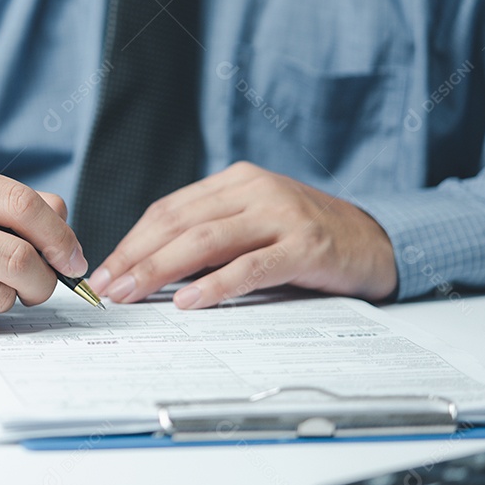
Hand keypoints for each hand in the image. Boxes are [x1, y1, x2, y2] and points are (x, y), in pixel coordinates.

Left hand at [87, 161, 397, 307]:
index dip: (133, 241)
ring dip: (161, 270)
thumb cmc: (306, 237)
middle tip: (107, 285)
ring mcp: (282, 215)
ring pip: (206, 241)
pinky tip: (188, 302)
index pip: (169, 210)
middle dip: (136, 257)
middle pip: (179, 223)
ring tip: (132, 292)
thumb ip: (211, 236)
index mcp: (236, 181)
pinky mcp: (306, 246)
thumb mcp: (254, 224)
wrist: (378, 241)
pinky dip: (215, 285)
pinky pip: (250, 267)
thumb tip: (149, 270)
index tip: (106, 269)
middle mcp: (255, 190)